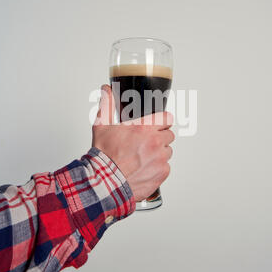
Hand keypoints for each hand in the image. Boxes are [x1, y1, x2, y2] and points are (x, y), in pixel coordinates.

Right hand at [92, 85, 174, 202]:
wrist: (105, 182)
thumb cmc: (104, 155)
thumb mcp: (102, 125)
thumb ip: (107, 104)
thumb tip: (106, 89)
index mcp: (145, 128)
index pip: (168, 118)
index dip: (162, 121)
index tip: (157, 125)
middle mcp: (156, 142)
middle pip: (168, 135)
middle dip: (158, 138)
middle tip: (144, 144)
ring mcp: (161, 159)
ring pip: (167, 152)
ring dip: (158, 153)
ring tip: (142, 158)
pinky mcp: (162, 173)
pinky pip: (166, 167)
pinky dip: (157, 168)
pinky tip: (144, 169)